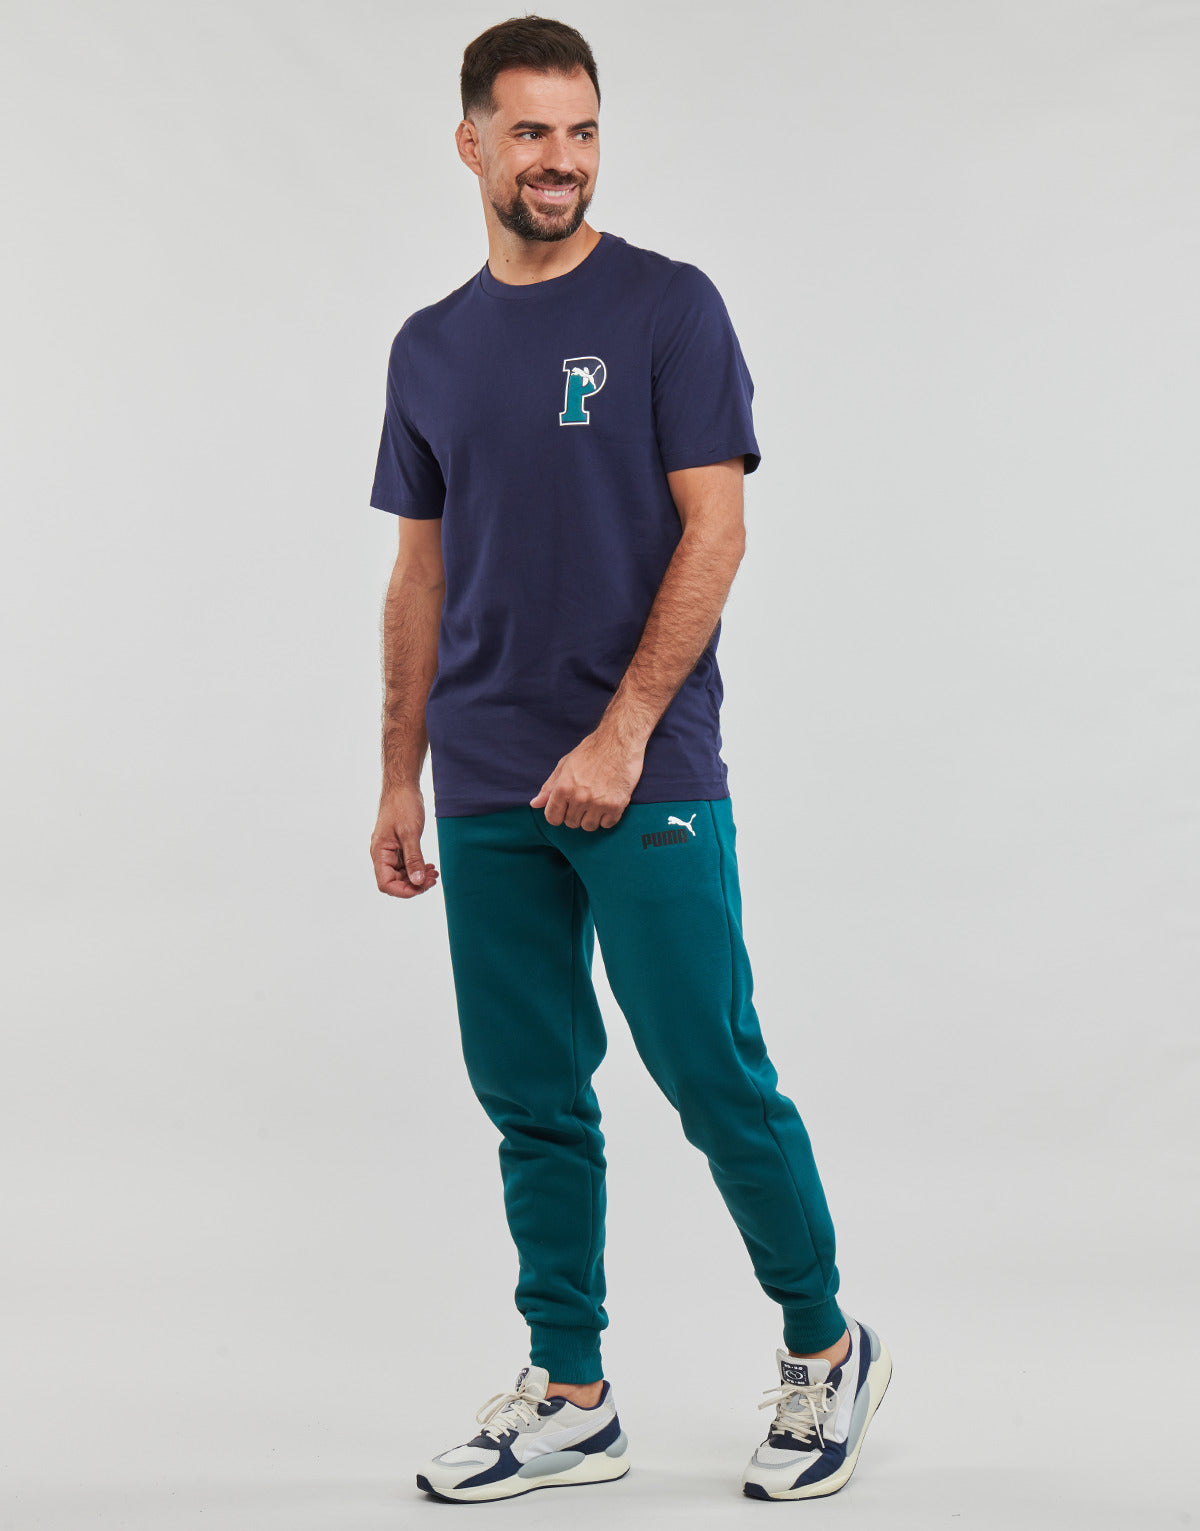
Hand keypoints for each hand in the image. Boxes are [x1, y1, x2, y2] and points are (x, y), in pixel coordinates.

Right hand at [371, 784, 439, 897]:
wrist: (402, 787)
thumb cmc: (402, 805)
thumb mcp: (410, 833)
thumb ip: (413, 859)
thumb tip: (418, 881)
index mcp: (379, 853)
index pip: (386, 884)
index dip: (404, 890)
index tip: (422, 886)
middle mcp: (382, 855)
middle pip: (395, 882)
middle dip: (414, 884)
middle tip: (433, 878)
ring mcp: (390, 851)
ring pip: (402, 874)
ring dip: (418, 877)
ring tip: (434, 872)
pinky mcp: (398, 846)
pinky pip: (406, 864)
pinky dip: (418, 867)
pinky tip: (430, 866)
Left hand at [530, 727, 645, 829]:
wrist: (620, 742)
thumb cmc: (591, 751)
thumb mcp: (565, 765)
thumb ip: (549, 787)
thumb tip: (535, 804)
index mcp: (564, 787)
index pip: (552, 818)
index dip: (557, 814)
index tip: (565, 808)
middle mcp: (580, 798)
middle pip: (571, 823)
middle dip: (575, 813)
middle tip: (584, 798)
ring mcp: (598, 803)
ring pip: (588, 827)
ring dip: (591, 817)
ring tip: (596, 801)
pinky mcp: (616, 806)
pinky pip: (607, 824)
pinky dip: (607, 817)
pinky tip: (608, 802)